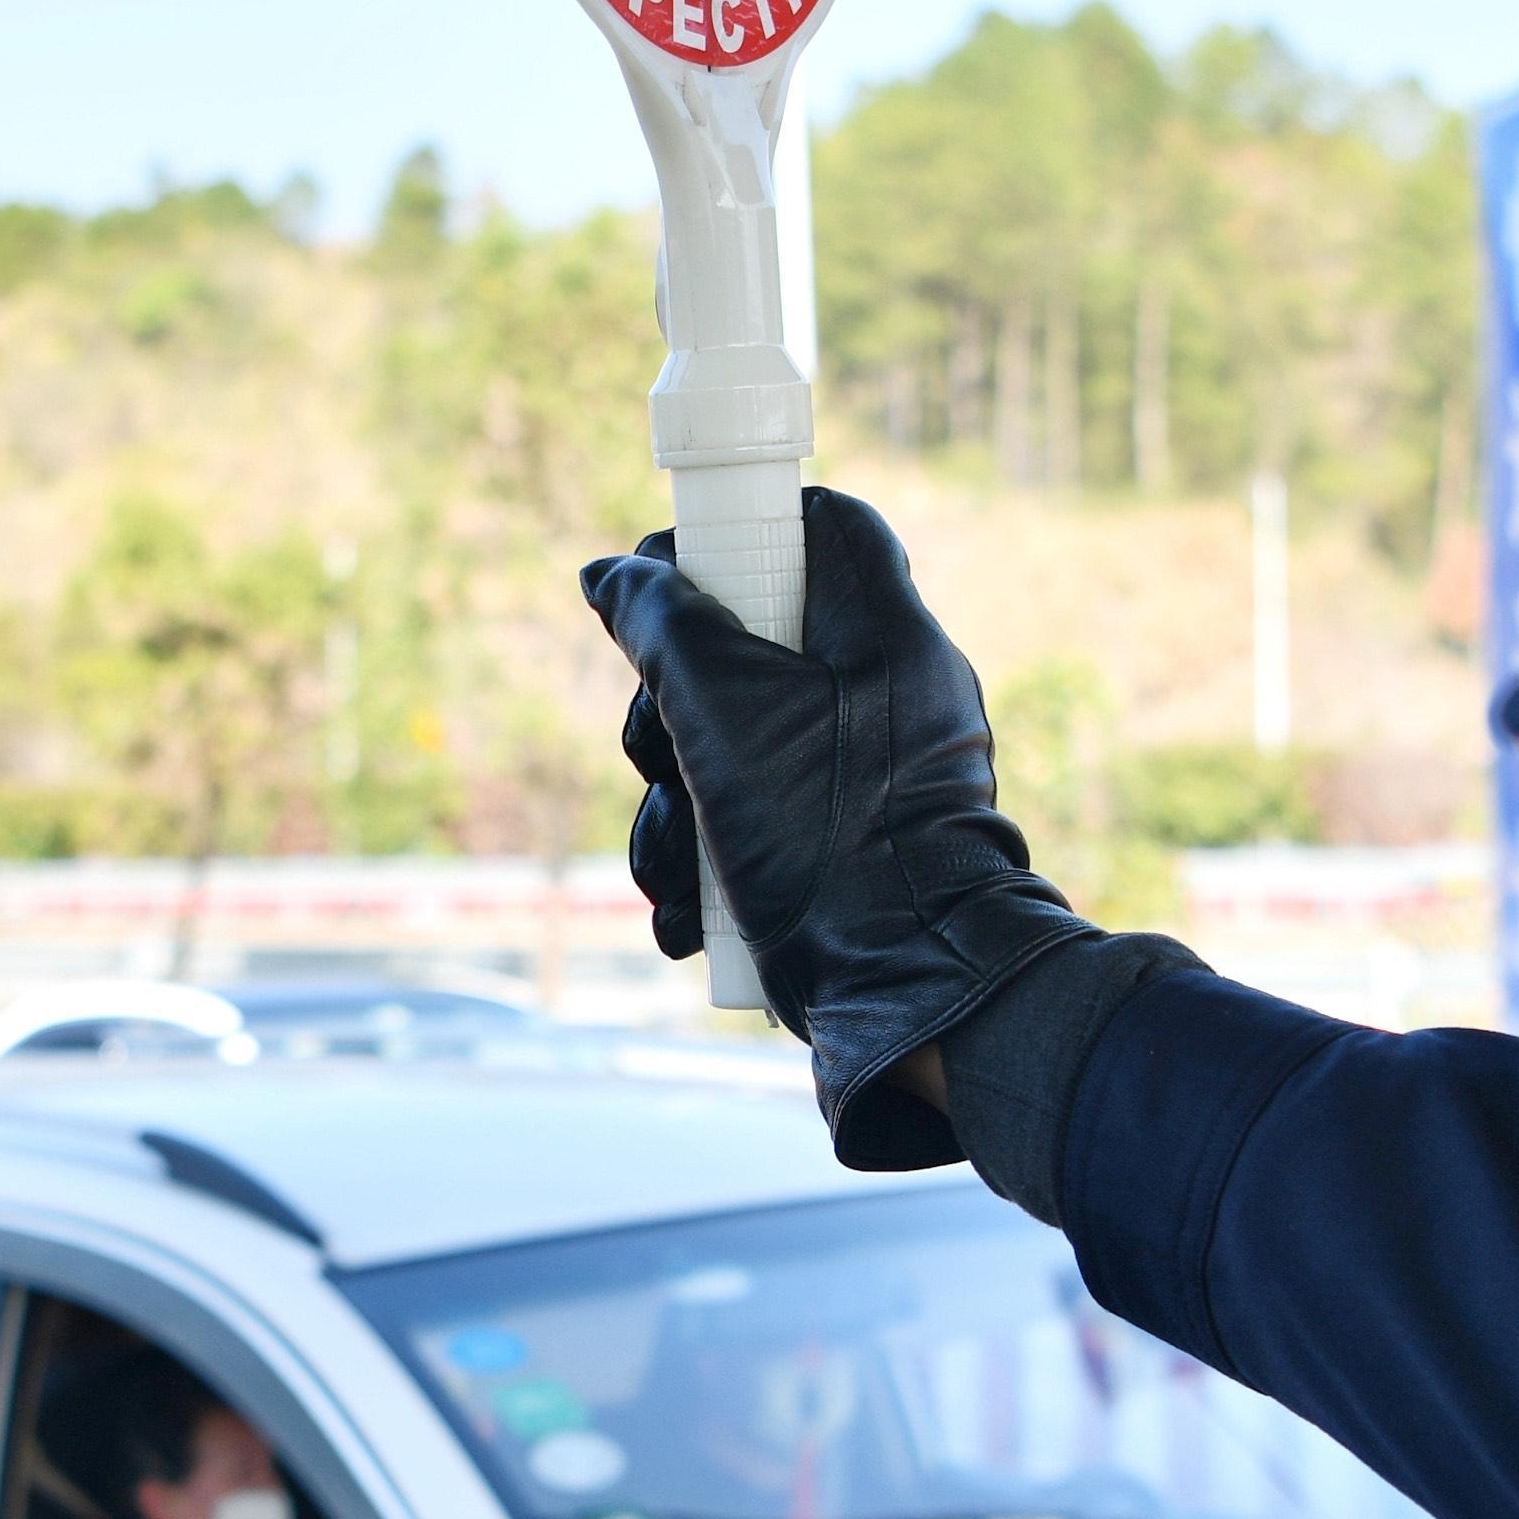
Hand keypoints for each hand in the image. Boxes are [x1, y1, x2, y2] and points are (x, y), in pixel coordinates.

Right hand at [585, 488, 1099, 1173]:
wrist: (906, 991)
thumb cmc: (827, 836)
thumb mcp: (721, 707)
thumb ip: (662, 624)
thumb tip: (612, 574)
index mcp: (884, 634)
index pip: (821, 527)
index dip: (739, 530)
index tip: (672, 573)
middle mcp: (885, 698)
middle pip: (745, 648)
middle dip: (667, 712)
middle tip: (658, 753)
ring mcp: (863, 780)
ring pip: (730, 752)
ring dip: (673, 811)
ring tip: (677, 868)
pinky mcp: (841, 854)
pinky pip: (753, 827)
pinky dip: (707, 866)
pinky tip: (687, 917)